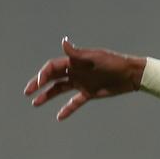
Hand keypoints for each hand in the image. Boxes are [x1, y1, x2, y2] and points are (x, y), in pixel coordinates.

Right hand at [24, 37, 143, 119]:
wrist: (131, 75)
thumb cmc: (114, 63)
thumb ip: (78, 54)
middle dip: (39, 84)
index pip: (53, 67)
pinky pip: (75, 102)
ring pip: (60, 89)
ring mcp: (82, 82)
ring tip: (35, 103)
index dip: (43, 74)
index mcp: (76, 62)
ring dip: (48, 95)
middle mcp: (77, 72)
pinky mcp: (90, 93)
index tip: (37, 83)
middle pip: (53, 77)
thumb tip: (63, 42)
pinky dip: (67, 108)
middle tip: (28, 92)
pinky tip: (59, 116)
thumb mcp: (95, 58)